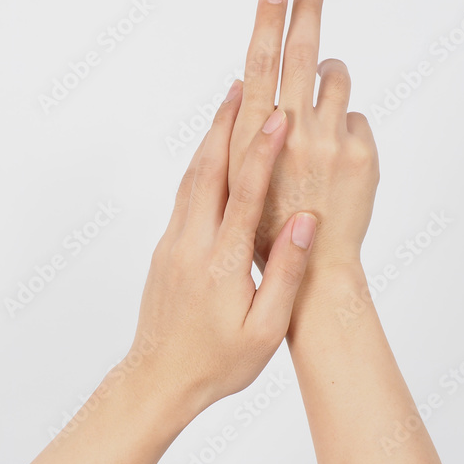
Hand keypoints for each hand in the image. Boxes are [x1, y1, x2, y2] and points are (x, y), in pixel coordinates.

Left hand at [129, 80, 316, 411]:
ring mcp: (174, 243)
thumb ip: (285, 273)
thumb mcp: (264, 329)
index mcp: (222, 262)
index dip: (262, 152)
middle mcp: (192, 243)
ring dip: (210, 137)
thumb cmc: (219, 362)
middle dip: (226, 124)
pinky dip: (200, 164)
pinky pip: (184, 195)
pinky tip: (210, 153)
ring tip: (228, 104)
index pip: (244, 194)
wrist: (158, 378)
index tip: (278, 116)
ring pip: (192, 178)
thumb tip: (305, 222)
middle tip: (244, 84)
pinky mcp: (167, 249)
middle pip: (208, 170)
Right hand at [227, 0, 378, 271]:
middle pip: (301, 56)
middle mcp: (294, 134)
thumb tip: (250, 85)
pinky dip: (346, 124)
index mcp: (255, 140)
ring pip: (336, 80)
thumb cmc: (265, 231)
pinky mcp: (363, 155)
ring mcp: (332, 143)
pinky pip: (357, 118)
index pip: (260, 66)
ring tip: (320, 87)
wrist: (314, 276)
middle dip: (306, 12)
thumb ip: (245, 132)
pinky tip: (336, 154)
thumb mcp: (239, 181)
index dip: (268, 23)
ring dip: (329, 75)